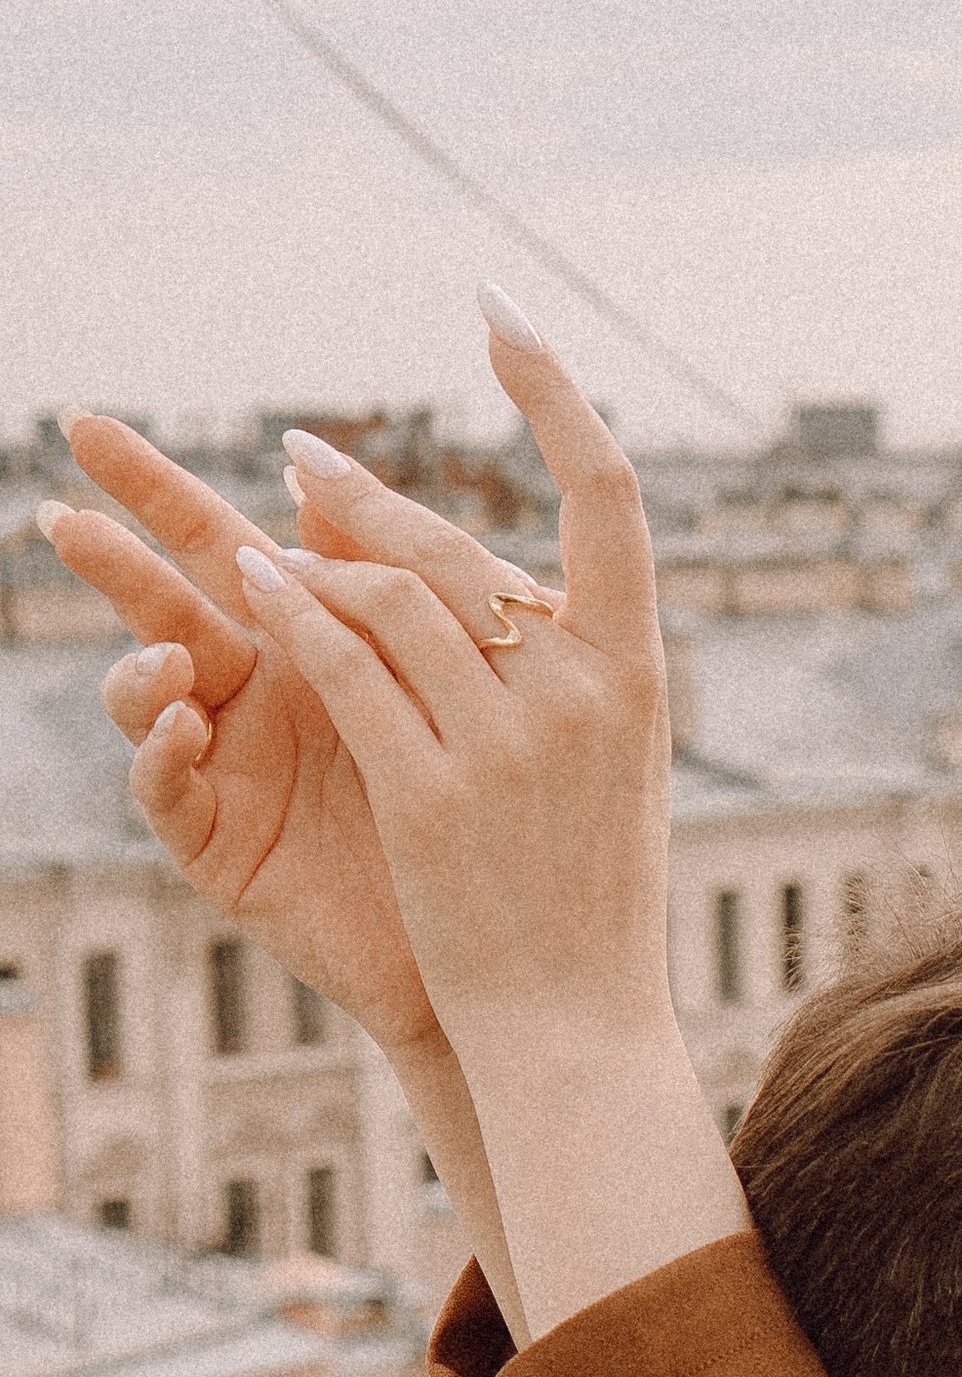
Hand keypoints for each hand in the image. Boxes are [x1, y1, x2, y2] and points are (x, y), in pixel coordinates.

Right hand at [45, 425, 440, 1065]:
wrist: (501, 951)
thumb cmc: (482, 811)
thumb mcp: (438, 685)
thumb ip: (387, 592)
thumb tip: (321, 483)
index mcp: (302, 645)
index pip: (220, 546)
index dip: (157, 490)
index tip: (89, 426)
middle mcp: (250, 697)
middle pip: (162, 600)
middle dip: (108, 540)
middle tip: (43, 485)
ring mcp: (226, 770)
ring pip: (146, 692)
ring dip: (138, 661)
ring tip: (168, 655)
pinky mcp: (220, 847)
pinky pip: (169, 792)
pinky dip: (162, 753)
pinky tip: (181, 723)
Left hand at [230, 300, 746, 1341]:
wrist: (579, 1029)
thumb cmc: (590, 902)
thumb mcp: (612, 769)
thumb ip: (571, 667)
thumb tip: (506, 577)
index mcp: (639, 676)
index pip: (611, 496)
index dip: (555, 393)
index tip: (502, 316)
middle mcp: (583, 696)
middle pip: (462, 549)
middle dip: (367, 495)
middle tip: (297, 456)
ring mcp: (510, 746)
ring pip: (391, 599)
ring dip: (311, 556)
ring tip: (256, 545)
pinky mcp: (433, 795)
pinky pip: (347, 671)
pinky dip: (295, 618)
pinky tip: (252, 591)